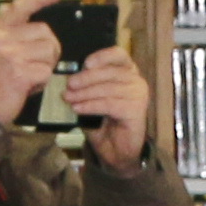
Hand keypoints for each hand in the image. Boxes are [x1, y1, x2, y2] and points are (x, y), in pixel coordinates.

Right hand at [0, 0, 65, 123]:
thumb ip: (13, 38)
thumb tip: (42, 32)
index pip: (21, 7)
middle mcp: (2, 39)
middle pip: (46, 33)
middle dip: (48, 50)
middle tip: (34, 65)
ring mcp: (10, 55)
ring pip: (49, 52)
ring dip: (45, 67)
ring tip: (27, 77)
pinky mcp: (20, 73)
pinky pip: (46, 72)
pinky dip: (41, 83)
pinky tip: (26, 87)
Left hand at [61, 41, 151, 167]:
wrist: (115, 150)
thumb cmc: (103, 121)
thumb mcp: (92, 98)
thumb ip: (85, 86)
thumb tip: (66, 77)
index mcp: (126, 72)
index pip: (118, 55)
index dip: (102, 56)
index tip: (85, 63)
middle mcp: (136, 80)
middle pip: (110, 72)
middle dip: (87, 78)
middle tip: (68, 85)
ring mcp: (138, 95)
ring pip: (108, 88)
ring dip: (85, 93)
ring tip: (69, 98)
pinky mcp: (136, 110)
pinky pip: (109, 104)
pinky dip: (91, 105)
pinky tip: (77, 108)